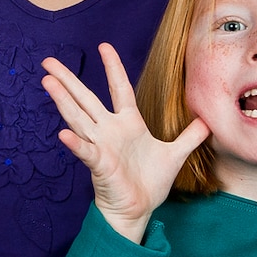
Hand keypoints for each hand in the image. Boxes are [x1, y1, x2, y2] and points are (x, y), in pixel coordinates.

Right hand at [41, 44, 208, 241]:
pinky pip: (85, 151)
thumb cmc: (149, 183)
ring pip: (79, 118)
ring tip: (48, 81)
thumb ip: (190, 136)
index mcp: (128, 123)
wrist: (138, 210)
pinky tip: (63, 134)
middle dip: (68, 80)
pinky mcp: (99, 165)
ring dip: (63, 100)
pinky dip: (75, 143)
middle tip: (49, 61)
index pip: (119, 89)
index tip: (104, 46)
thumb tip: (207, 121)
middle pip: (86, 99)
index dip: (113, 68)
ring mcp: (101, 146)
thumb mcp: (175, 155)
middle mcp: (109, 131)